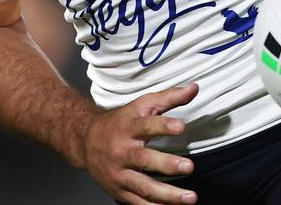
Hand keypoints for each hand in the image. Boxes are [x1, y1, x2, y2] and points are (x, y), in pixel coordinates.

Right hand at [81, 83, 199, 204]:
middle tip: (189, 166)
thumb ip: (168, 98)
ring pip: (143, 186)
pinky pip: (139, 203)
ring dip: (168, 194)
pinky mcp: (119, 191)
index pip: (146, 125)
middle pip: (144, 159)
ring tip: (190, 197)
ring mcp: (120, 174)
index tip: (181, 127)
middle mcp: (122, 151)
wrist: (85, 141)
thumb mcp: (141, 105)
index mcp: (128, 127)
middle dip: (167, 164)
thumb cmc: (120, 122)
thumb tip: (194, 88)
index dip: (163, 126)